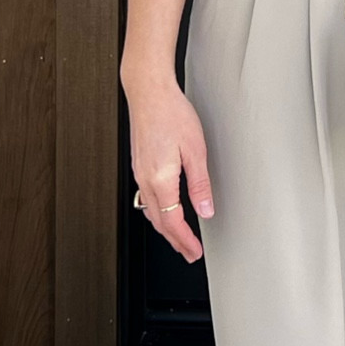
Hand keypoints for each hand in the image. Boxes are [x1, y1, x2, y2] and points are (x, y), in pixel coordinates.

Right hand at [120, 65, 213, 263]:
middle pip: (158, 221)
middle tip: (188, 253)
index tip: (194, 251)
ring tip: (179, 238)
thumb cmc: (171, 113)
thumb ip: (200, 184)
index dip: (184, 240)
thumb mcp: (195, 150)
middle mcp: (145, 179)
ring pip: (150, 211)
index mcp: (160, 178)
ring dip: (165, 229)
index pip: (172, 221)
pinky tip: (164, 211)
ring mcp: (139, 172)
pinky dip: (157, 213)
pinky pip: (146, 198)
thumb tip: (205, 210)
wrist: (148, 92)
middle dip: (175, 241)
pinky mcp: (139, 165)